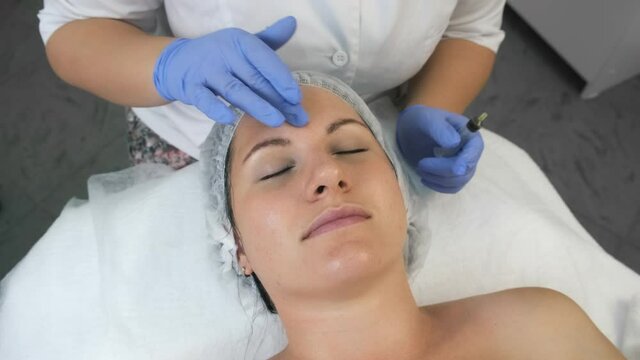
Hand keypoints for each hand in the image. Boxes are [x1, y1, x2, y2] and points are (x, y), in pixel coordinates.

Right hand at [153, 16, 306, 126]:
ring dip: (257, 106)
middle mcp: (224, 53)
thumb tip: (292, 22)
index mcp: (240, 42)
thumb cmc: (220, 55)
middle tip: (298, 118)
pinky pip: (204, 99)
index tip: (297, 97)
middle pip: (255, 79)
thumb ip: (269, 38)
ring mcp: (207, 70)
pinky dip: (216, 108)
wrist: (178, 62)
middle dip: (278, 100)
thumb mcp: (243, 43)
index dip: (282, 78)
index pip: (265, 59)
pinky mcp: (191, 87)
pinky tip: (230, 119)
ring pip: (235, 90)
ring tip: (277, 121)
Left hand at [396, 105, 483, 192]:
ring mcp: (465, 164)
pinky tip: (425, 178)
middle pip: (464, 171)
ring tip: (420, 169)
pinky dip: (438, 186)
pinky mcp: (455, 174)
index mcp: (471, 136)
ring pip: (458, 182)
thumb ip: (440, 130)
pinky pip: (452, 187)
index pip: (472, 155)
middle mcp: (472, 151)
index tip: (450, 169)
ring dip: (438, 180)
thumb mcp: (428, 120)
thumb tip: (455, 143)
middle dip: (442, 172)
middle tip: (420, 164)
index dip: (461, 164)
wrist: (414, 128)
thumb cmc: (422, 120)